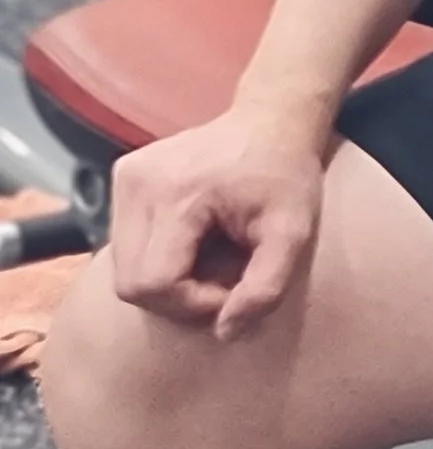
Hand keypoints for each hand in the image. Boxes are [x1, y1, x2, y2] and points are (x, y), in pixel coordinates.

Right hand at [105, 108, 329, 339]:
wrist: (273, 116)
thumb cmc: (287, 174)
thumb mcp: (294, 231)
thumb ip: (266, 288)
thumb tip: (224, 332)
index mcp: (178, 192)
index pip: (155, 283)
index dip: (194, 302)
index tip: (234, 287)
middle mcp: (139, 181)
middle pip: (131, 283)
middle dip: (177, 297)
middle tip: (221, 279)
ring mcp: (126, 176)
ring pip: (122, 269)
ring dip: (165, 280)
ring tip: (209, 258)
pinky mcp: (123, 176)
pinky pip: (124, 245)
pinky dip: (155, 258)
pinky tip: (191, 241)